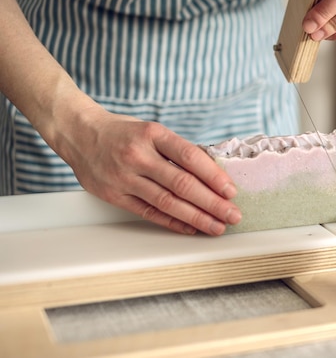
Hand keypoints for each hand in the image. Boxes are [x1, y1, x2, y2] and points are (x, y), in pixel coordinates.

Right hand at [59, 108, 240, 235]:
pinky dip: (172, 222)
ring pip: (167, 202)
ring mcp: (124, 177)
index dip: (214, 176)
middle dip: (212, 203)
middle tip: (232, 215)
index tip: (231, 191)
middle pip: (182, 184)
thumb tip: (213, 174)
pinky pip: (148, 212)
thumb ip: (178, 151)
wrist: (78, 133)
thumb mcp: (152, 131)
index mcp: (153, 134)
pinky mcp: (114, 194)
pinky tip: (190, 228)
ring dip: (196, 217)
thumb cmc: (123, 132)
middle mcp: (138, 156)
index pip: (190, 157)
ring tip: (216, 226)